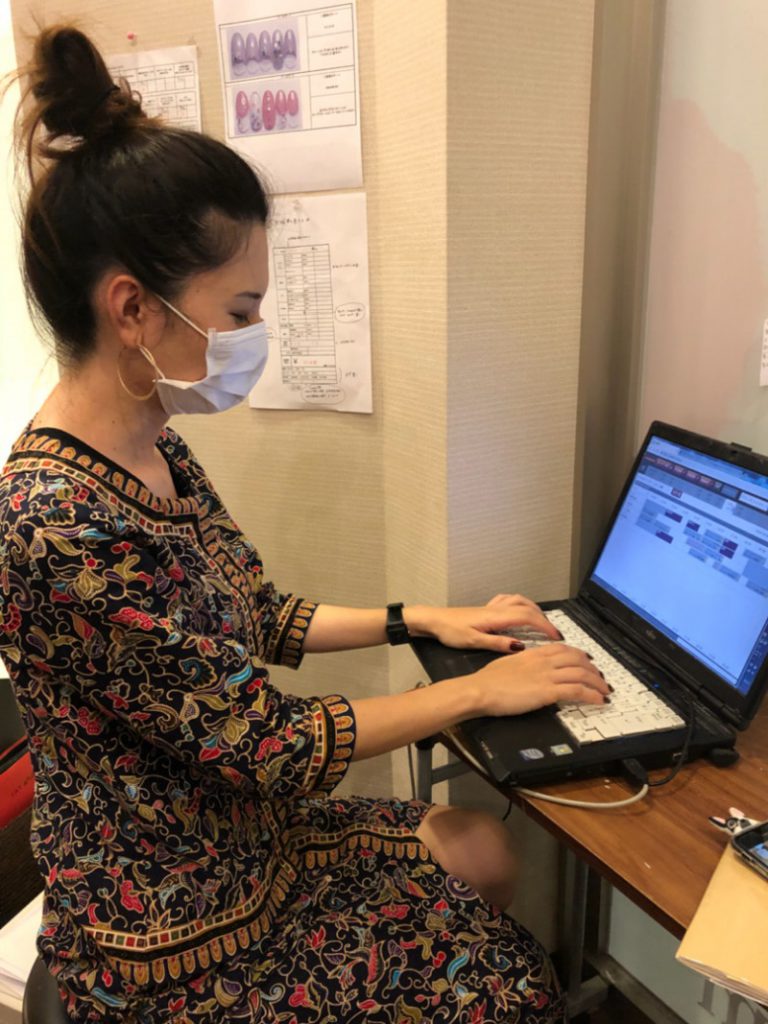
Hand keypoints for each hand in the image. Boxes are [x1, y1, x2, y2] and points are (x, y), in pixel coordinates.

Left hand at [407, 593, 561, 653]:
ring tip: (542, 621)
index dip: (545, 627)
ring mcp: (491, 607)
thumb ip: (498, 643)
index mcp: (497, 617)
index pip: (528, 618)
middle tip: (554, 633)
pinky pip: (508, 600)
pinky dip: (520, 603)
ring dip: (534, 609)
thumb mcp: (474, 642)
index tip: (556, 637)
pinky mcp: (485, 608)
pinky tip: (519, 610)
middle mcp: (497, 608)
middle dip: (544, 619)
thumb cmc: (449, 631)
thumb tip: (520, 646)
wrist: (433, 620)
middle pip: (528, 608)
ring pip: (520, 601)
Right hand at [471, 643, 608, 716]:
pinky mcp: (547, 692)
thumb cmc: (488, 680)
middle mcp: (543, 661)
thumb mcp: (508, 664)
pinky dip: (591, 695)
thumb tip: (529, 671)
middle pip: (577, 659)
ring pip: (582, 674)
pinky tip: (599, 700)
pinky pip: (577, 691)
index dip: (579, 655)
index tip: (587, 661)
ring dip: (597, 683)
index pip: (563, 649)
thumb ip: (523, 664)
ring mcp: (547, 675)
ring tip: (604, 691)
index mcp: (533, 653)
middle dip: (593, 669)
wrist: (480, 690)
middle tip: (600, 678)